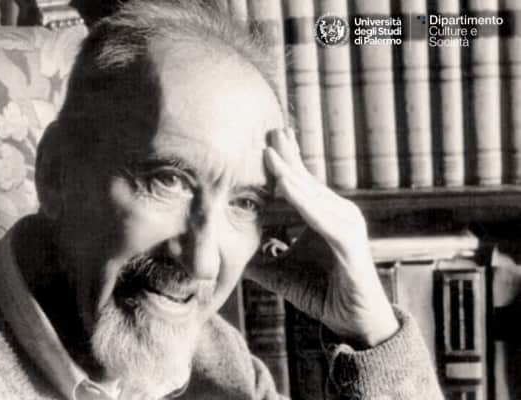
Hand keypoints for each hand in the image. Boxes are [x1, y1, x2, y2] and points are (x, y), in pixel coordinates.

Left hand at [245, 128, 398, 347]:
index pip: (299, 183)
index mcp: (322, 216)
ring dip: (290, 171)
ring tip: (269, 148)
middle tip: (268, 127)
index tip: (262, 138)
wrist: (354, 322)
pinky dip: (303, 201)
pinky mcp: (350, 243)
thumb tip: (230, 251)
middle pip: (306, 179)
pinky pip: (322, 218)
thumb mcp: (281, 272)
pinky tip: (284, 186)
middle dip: (286, 154)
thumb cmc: (323, 293)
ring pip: (312, 194)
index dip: (282, 162)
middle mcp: (337, 213)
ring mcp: (346, 225)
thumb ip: (260, 259)